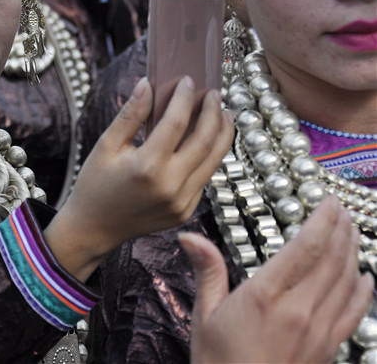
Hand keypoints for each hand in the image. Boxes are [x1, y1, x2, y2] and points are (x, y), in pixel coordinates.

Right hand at [45, 76, 232, 279]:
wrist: (94, 228)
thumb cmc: (95, 185)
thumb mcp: (106, 145)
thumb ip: (130, 114)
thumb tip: (147, 84)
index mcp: (146, 167)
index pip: (176, 123)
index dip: (185, 98)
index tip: (189, 82)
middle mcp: (169, 186)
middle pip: (204, 140)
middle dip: (212, 113)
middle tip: (214, 94)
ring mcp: (181, 202)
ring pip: (213, 161)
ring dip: (222, 134)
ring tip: (224, 114)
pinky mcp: (185, 210)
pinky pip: (204, 177)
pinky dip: (210, 156)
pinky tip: (209, 141)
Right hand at [185, 196, 372, 362]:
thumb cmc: (219, 363)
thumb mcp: (204, 315)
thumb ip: (207, 271)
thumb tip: (190, 236)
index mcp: (264, 296)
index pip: (304, 248)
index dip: (322, 221)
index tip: (328, 202)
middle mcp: (298, 310)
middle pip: (332, 259)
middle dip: (341, 229)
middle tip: (342, 209)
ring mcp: (318, 330)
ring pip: (346, 281)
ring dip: (353, 252)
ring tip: (353, 230)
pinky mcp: (328, 348)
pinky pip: (353, 312)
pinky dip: (363, 291)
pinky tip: (366, 277)